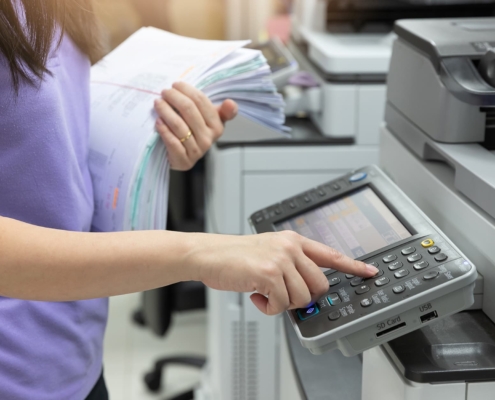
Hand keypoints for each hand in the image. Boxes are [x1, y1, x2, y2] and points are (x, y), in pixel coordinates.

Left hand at [154, 82, 237, 170]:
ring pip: (179, 125)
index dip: (187, 90)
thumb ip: (221, 110)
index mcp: (217, 126)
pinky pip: (172, 141)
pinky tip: (158, 121)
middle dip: (174, 97)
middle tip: (165, 92)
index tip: (176, 85)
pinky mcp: (184, 159)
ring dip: (165, 111)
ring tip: (158, 103)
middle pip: (189, 111)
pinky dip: (164, 130)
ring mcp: (196, 150)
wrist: (184, 157)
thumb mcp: (209, 120)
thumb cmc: (195, 134)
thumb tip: (231, 103)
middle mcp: (209, 138)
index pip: (202, 101)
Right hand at [184, 231, 378, 315]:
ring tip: (265, 293)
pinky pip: (282, 305)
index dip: (353, 266)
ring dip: (283, 303)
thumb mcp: (269, 250)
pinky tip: (256, 296)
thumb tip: (307, 288)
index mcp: (293, 240)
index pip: (331, 253)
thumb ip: (291, 264)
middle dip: (304, 297)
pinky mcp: (269, 274)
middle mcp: (290, 247)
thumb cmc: (236, 256)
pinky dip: (269, 308)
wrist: (209, 254)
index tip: (369, 272)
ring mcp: (280, 260)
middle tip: (284, 294)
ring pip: (302, 298)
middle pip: (320, 285)